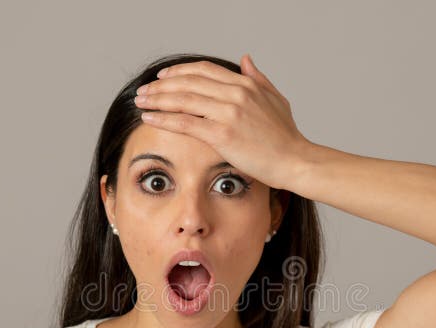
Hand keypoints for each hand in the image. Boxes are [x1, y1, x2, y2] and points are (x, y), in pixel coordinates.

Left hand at [134, 54, 311, 192]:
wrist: (295, 161)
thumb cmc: (287, 137)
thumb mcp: (276, 99)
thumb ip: (258, 78)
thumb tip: (245, 59)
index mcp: (246, 84)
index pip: (204, 70)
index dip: (179, 71)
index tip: (163, 77)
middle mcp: (235, 93)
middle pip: (188, 81)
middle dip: (161, 85)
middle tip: (144, 90)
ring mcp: (228, 112)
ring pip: (183, 99)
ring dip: (157, 99)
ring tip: (140, 101)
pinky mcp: (222, 134)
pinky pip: (185, 122)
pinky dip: (164, 118)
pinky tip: (149, 117)